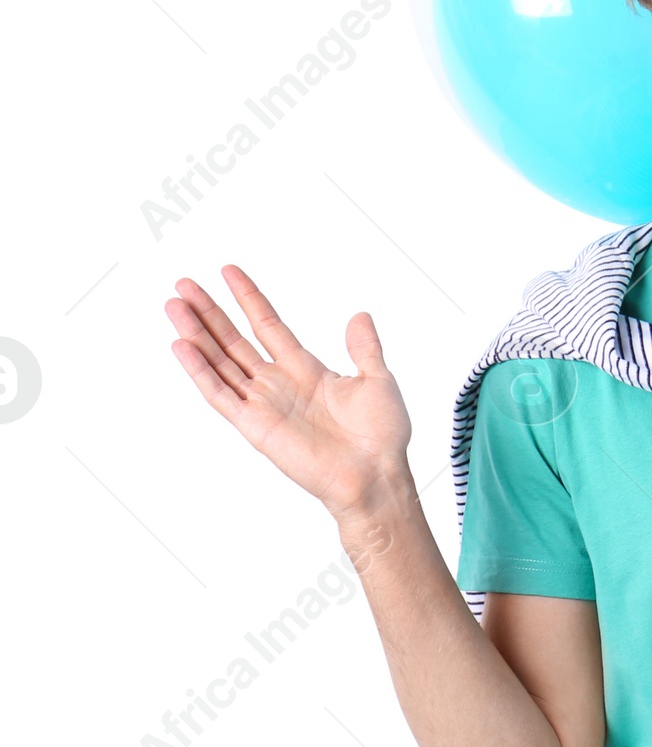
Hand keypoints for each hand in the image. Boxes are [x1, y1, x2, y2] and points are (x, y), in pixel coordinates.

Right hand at [166, 265, 412, 521]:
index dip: (248, 299)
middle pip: (234, 340)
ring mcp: (263, 404)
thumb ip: (364, 348)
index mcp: (306, 370)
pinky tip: (181, 346)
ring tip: (173, 305)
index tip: (227, 272)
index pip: (268, 325)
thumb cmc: (381, 435)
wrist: (377, 474)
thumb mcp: (377, 380)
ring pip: (220, 362)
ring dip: (196, 334)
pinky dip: (199, 371)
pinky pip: (220, 395)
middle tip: (183, 285)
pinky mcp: (254, 427)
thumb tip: (360, 315)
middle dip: (209, 312)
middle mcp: (278, 384)